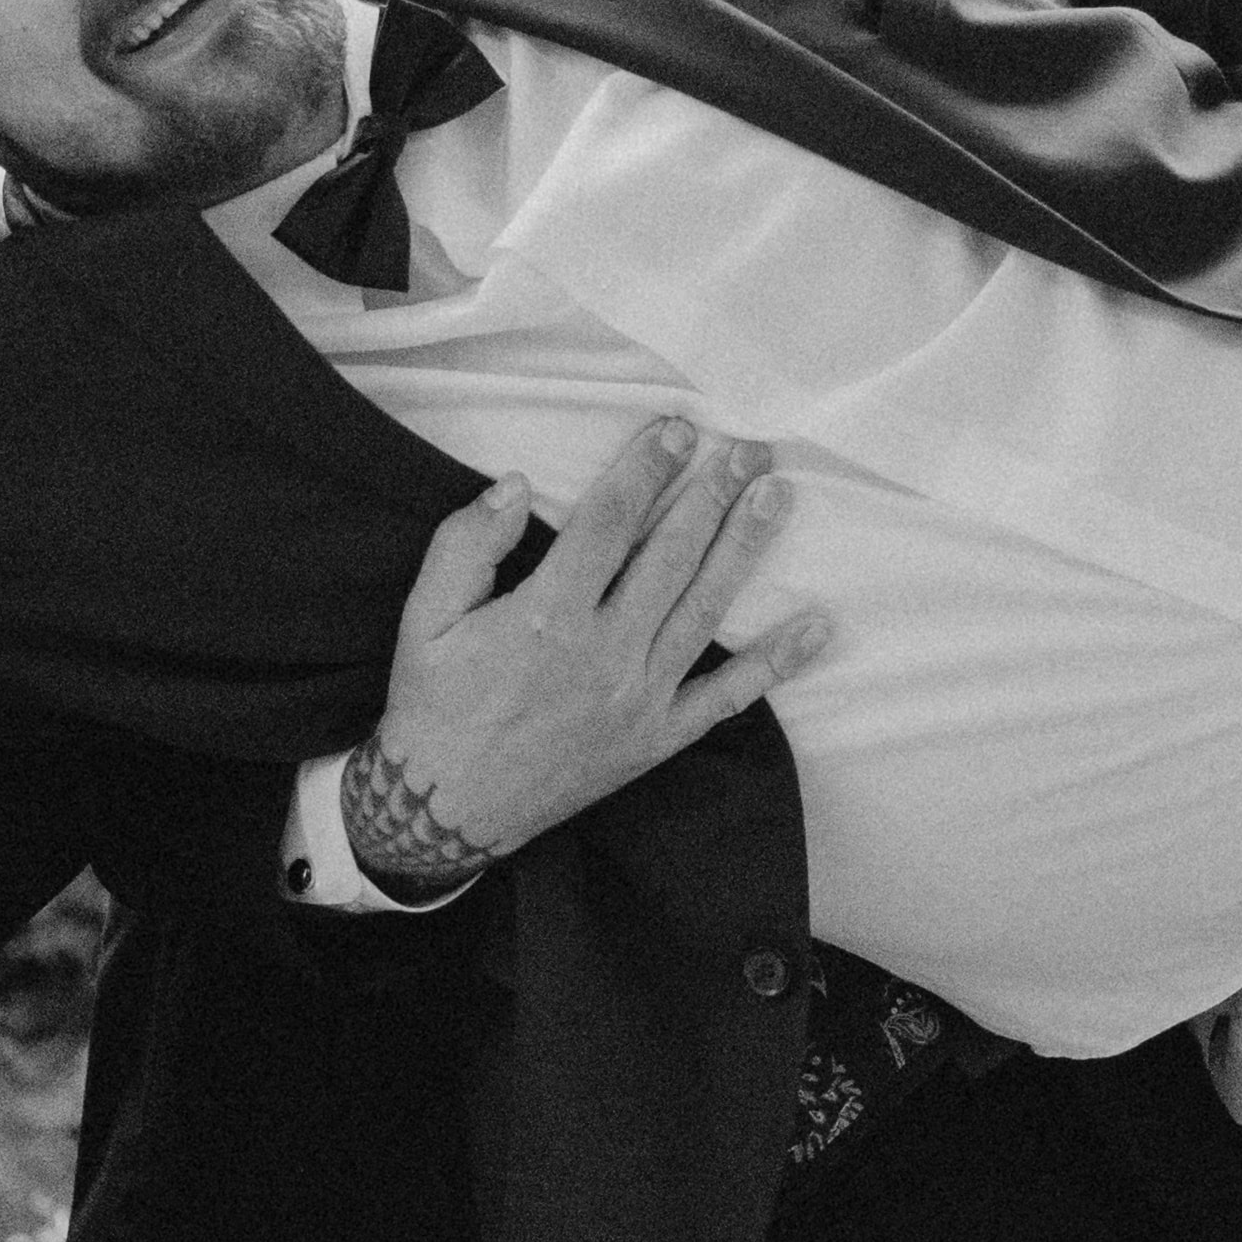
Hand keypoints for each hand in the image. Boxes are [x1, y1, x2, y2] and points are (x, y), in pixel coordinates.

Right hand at [348, 424, 835, 896]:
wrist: (443, 812)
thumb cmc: (432, 706)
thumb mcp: (425, 619)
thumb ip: (466, 545)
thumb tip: (518, 485)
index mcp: (544, 617)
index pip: (609, 523)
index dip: (646, 470)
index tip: (678, 429)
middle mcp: (602, 653)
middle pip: (671, 556)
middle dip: (712, 494)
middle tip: (747, 447)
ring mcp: (638, 698)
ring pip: (705, 608)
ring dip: (746, 548)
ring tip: (778, 495)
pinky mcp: (656, 738)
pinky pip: (727, 698)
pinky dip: (775, 663)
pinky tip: (817, 628)